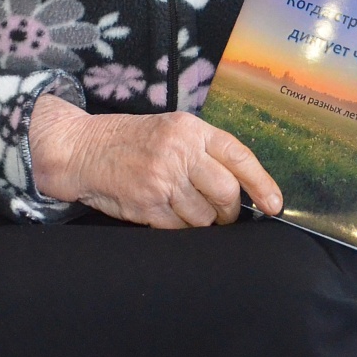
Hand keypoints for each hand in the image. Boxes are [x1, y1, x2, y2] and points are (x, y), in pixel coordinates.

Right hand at [29, 95, 282, 226]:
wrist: (82, 148)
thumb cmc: (131, 141)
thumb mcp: (171, 130)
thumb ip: (204, 151)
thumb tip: (241, 186)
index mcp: (191, 129)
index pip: (239, 156)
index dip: (262, 184)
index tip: (274, 205)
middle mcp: (180, 151)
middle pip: (227, 193)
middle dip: (229, 211)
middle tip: (221, 214)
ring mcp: (162, 178)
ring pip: (204, 217)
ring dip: (201, 221)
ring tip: (184, 208)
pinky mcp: (147, 203)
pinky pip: (179, 227)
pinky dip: (179, 227)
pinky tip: (165, 212)